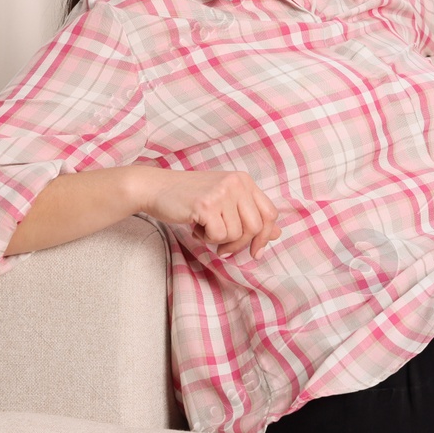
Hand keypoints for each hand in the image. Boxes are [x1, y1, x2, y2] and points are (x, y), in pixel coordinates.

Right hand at [139, 168, 280, 258]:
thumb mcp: (225, 201)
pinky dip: (206, 238)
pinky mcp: (206, 204)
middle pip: (256, 227)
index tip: (256, 252)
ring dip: (219, 240)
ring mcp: (222, 192)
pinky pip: (218, 235)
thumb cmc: (190, 197)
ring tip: (204, 228)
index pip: (270, 213)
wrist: (156, 188)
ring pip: (235, 234)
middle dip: (240, 244)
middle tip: (223, 248)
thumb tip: (277, 233)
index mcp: (244, 181)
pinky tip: (195, 226)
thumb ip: (249, 214)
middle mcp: (237, 183)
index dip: (266, 236)